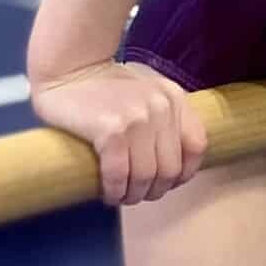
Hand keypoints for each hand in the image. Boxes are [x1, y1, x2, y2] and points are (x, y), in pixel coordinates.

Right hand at [30, 60, 208, 205]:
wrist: (68, 68)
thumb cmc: (105, 85)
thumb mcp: (148, 90)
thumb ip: (167, 116)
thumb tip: (176, 163)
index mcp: (174, 97)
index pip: (197, 146)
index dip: (184, 172)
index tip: (166, 182)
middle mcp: (161, 106)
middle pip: (170, 168)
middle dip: (155, 189)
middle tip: (138, 194)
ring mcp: (137, 118)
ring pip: (145, 176)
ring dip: (133, 195)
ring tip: (122, 196)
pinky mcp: (110, 130)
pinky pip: (118, 175)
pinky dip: (114, 191)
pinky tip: (109, 193)